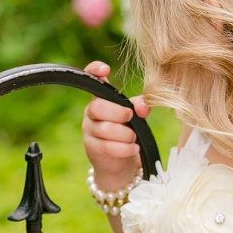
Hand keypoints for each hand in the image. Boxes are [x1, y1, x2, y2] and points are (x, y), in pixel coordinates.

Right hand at [82, 61, 149, 187]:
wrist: (119, 163)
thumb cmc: (127, 133)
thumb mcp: (135, 117)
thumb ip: (140, 107)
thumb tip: (143, 106)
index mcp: (101, 99)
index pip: (90, 79)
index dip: (93, 71)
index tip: (105, 69)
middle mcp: (91, 112)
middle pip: (98, 107)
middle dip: (119, 113)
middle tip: (130, 118)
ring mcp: (89, 130)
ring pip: (105, 129)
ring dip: (126, 134)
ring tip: (133, 138)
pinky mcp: (92, 148)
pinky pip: (107, 147)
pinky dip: (125, 148)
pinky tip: (133, 148)